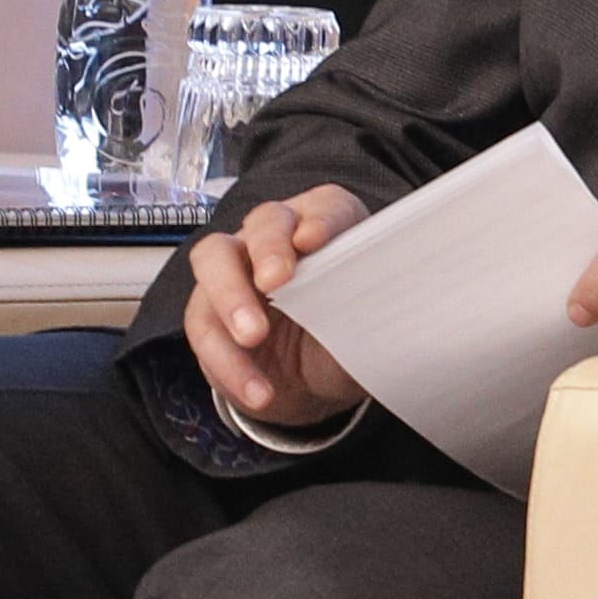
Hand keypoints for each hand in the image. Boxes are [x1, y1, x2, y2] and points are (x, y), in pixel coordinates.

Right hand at [180, 187, 371, 431]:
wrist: (311, 389)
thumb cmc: (342, 342)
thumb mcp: (366, 333)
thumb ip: (371, 316)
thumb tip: (392, 317)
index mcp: (327, 227)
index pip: (325, 207)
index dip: (321, 220)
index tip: (315, 241)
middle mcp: (277, 238)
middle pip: (264, 222)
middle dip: (268, 248)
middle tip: (275, 281)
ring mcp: (236, 269)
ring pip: (215, 258)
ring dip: (231, 296)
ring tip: (252, 337)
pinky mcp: (208, 311)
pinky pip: (205, 326)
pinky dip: (229, 361)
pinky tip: (257, 391)